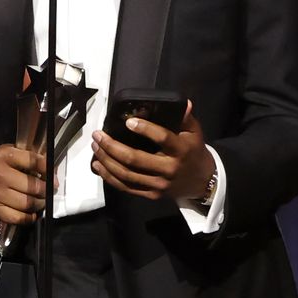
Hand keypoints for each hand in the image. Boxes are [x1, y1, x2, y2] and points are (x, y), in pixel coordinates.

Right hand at [0, 145, 55, 226]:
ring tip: (42, 201)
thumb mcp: (11, 152)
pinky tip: (32, 213)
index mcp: (5, 155)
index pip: (33, 161)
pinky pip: (17, 217)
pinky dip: (28, 217)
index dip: (47, 170)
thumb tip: (51, 170)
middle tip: (49, 191)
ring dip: (39, 204)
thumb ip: (29, 158)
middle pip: (32, 186)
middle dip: (45, 190)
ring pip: (27, 204)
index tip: (53, 176)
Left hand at [90, 100, 214, 201]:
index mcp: (180, 150)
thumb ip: (186, 118)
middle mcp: (168, 168)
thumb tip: (184, 103)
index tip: (128, 121)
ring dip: (107, 160)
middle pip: (135, 159)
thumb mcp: (194, 132)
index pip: (162, 138)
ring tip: (96, 147)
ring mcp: (158, 184)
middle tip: (98, 135)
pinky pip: (126, 187)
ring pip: (127, 174)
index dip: (145, 129)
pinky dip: (110, 177)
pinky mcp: (151, 194)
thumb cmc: (194, 151)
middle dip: (112, 147)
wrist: (202, 182)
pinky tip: (98, 166)